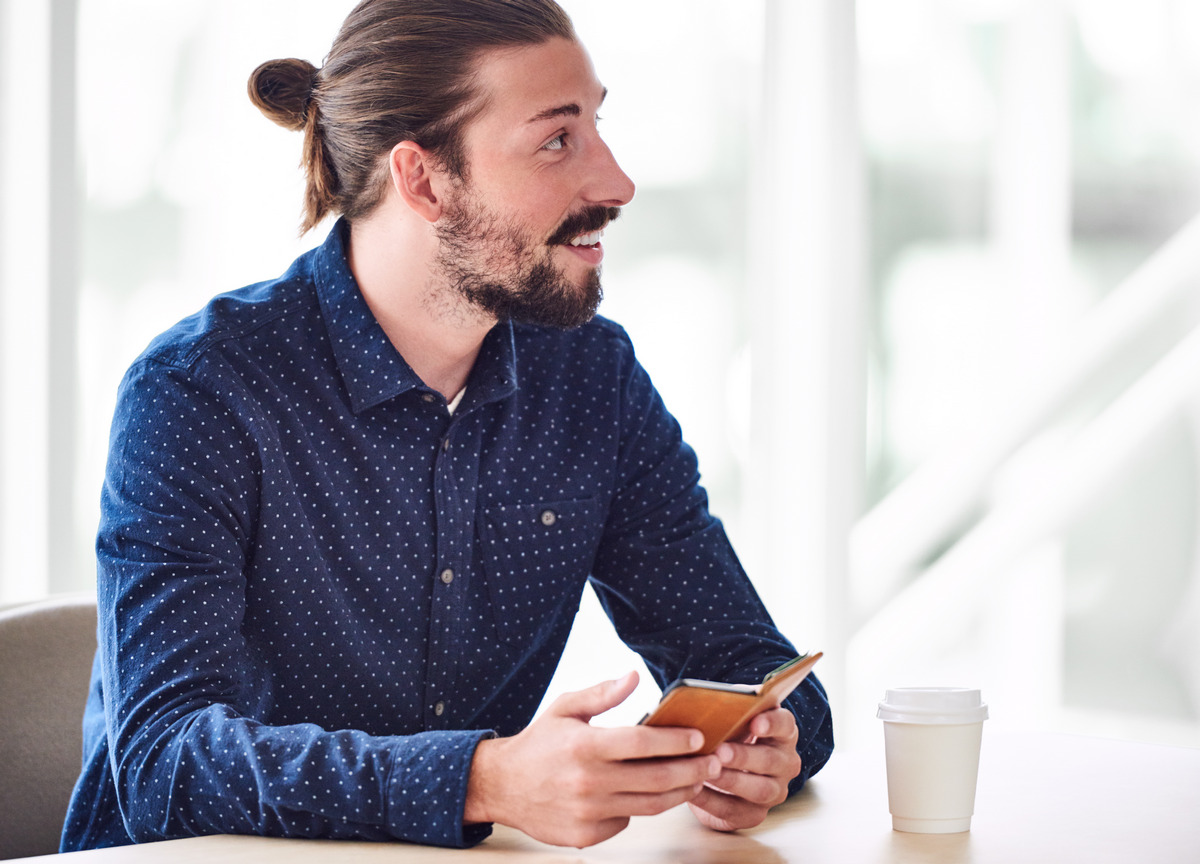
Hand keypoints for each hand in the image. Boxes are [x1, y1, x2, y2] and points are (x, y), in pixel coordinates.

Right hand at [464, 671, 721, 847]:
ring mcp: (587, 812)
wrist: (501, 785)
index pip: (643, 744)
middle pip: (655, 779)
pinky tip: (653, 796)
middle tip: (714, 763)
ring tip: (696, 781)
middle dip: (691, 771)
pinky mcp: (585, 835)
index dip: (675, 741)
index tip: (699, 738)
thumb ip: (602, 694)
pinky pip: (625, 822)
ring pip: (648, 806)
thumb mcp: (565, 708)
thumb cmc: (538, 743)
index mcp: (585, 745)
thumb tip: (634, 677)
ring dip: (679, 794)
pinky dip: (642, 809)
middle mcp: (588, 781)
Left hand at [687, 707, 802, 831]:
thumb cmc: (728, 733)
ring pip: (760, 789)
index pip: (785, 724)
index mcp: (782, 732)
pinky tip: (694, 791)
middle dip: (745, 756)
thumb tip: (711, 698)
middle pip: (771, 760)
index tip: (755, 721)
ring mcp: (774, 791)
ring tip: (708, 772)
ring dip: (732, 781)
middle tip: (720, 750)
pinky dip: (713, 801)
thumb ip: (729, 706)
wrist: (725, 767)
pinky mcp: (755, 814)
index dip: (772, 723)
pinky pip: (736, 810)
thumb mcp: (731, 716)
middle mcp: (785, 763)